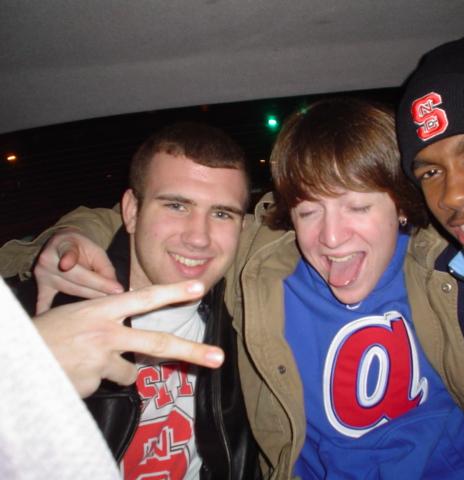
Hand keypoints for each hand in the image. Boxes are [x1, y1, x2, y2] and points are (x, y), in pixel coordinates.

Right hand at [33, 280, 223, 397]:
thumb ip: (110, 321)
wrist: (15, 360)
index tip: (200, 288)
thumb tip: (138, 336)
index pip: (144, 297)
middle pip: (157, 343)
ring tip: (85, 362)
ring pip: (130, 373)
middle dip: (192, 351)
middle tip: (219, 358)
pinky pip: (105, 385)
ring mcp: (99, 360)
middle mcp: (105, 333)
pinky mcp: (91, 384)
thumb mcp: (78, 315)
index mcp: (102, 309)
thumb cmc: (49, 335)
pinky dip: (93, 383)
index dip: (173, 292)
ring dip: (116, 371)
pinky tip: (72, 375)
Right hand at [34, 228, 123, 313]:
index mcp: (63, 245)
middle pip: (76, 282)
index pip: (84, 268)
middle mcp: (47, 260)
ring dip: (88, 300)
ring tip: (106, 307)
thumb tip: (115, 290)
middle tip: (117, 302)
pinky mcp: (41, 285)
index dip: (100, 281)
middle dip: (98, 292)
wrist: (62, 242)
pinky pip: (44, 300)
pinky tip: (52, 321)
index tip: (116, 290)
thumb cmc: (82, 248)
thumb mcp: (97, 251)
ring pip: (69, 291)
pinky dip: (48, 311)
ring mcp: (42, 274)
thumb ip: (105, 269)